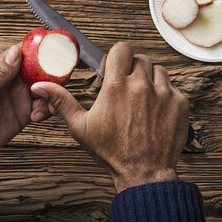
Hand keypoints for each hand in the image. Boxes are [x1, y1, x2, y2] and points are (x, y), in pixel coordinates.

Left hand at [0, 44, 51, 174]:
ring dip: (50, 95)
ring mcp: (20, 95)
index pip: (22, 51)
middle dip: (51, 74)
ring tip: (45, 106)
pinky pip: (43, 105)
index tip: (54, 49)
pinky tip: (37, 116)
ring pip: (45, 87)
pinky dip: (46, 109)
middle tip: (56, 84)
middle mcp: (12, 79)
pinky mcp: (25, 111)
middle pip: (39, 69)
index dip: (39, 49)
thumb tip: (15, 52)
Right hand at [31, 42, 189, 191]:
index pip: (121, 48)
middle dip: (133, 69)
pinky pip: (173, 87)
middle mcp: (141, 85)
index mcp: (116, 86)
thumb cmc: (112, 152)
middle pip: (140, 58)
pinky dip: (165, 95)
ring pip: (158, 70)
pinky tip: (156, 111)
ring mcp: (163, 93)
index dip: (117, 56)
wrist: (144, 172)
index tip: (115, 68)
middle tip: (128, 88)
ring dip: (150, 80)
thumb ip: (62, 101)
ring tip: (143, 101)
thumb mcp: (81, 127)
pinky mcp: (179, 103)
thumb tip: (41, 86)